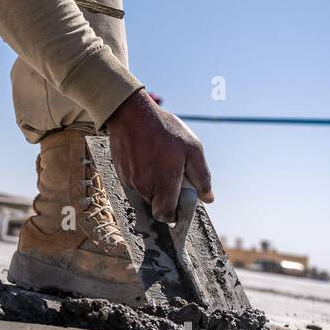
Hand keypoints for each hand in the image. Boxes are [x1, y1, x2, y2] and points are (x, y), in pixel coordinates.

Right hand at [106, 89, 213, 222]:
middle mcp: (144, 186)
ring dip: (154, 186)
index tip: (180, 205)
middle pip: (156, 206)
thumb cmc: (164, 129)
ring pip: (145, 195)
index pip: (167, 215)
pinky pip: (135, 184)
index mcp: (164, 183)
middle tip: (173, 177)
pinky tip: (147, 159)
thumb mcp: (192, 148)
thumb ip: (202, 176)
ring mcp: (130, 181)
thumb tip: (208, 198)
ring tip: (159, 163)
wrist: (132, 114)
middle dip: (166, 198)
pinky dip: (143, 178)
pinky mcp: (121, 174)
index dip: (175, 214)